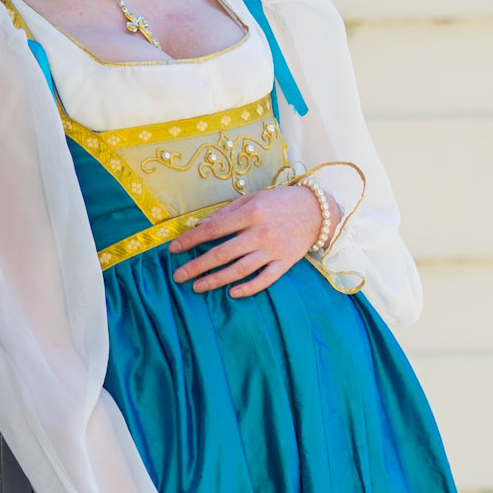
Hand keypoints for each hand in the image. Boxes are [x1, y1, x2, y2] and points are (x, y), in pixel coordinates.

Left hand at [169, 184, 339, 298]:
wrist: (318, 211)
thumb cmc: (281, 201)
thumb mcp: (253, 199)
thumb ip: (227, 213)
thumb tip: (201, 226)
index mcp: (250, 213)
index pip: (213, 230)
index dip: (191, 240)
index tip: (174, 249)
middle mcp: (260, 234)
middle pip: (222, 254)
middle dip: (197, 266)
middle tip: (178, 276)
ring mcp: (273, 250)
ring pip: (239, 270)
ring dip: (216, 280)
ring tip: (197, 287)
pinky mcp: (285, 263)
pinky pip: (265, 279)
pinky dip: (248, 288)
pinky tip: (232, 293)